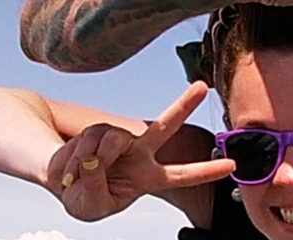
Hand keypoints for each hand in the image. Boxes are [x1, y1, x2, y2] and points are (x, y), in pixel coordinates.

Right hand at [46, 82, 232, 221]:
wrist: (61, 181)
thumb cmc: (86, 196)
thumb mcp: (93, 206)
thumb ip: (96, 187)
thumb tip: (95, 159)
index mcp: (149, 176)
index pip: (182, 174)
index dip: (207, 170)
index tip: (232, 165)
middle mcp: (140, 151)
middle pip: (166, 125)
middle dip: (185, 105)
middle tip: (202, 86)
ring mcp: (121, 138)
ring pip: (111, 141)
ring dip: (88, 162)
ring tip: (80, 176)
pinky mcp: (100, 129)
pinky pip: (88, 141)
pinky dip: (74, 159)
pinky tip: (72, 167)